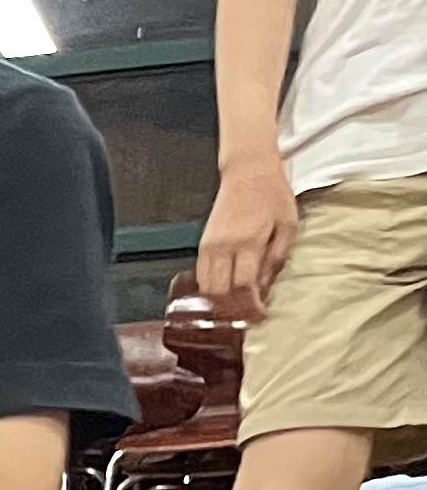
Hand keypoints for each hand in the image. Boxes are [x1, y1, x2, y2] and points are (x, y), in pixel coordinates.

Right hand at [198, 164, 297, 316]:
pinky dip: (211, 289)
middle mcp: (223, 247)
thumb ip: (277, 258)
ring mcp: (209, 247)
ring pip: (205, 287)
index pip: (243, 286)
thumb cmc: (273, 195)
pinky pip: (201, 276)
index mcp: (247, 242)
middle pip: (218, 293)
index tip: (259, 318)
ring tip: (234, 309)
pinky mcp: (202, 245)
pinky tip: (224, 292)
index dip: (250, 307)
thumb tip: (264, 287)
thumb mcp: (289, 224)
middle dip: (231, 310)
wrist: (248, 172)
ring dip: (218, 302)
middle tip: (245, 317)